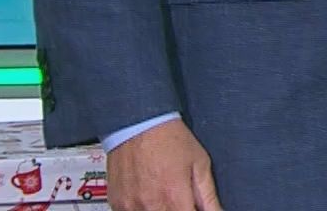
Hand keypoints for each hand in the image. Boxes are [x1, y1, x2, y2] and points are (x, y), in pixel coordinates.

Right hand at [107, 119, 221, 210]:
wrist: (138, 123)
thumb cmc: (169, 139)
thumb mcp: (200, 164)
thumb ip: (208, 196)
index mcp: (174, 198)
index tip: (192, 206)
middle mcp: (151, 206)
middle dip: (177, 209)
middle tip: (180, 197)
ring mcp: (131, 206)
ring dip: (160, 209)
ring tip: (163, 192)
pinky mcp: (117, 203)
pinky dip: (142, 208)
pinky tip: (148, 193)